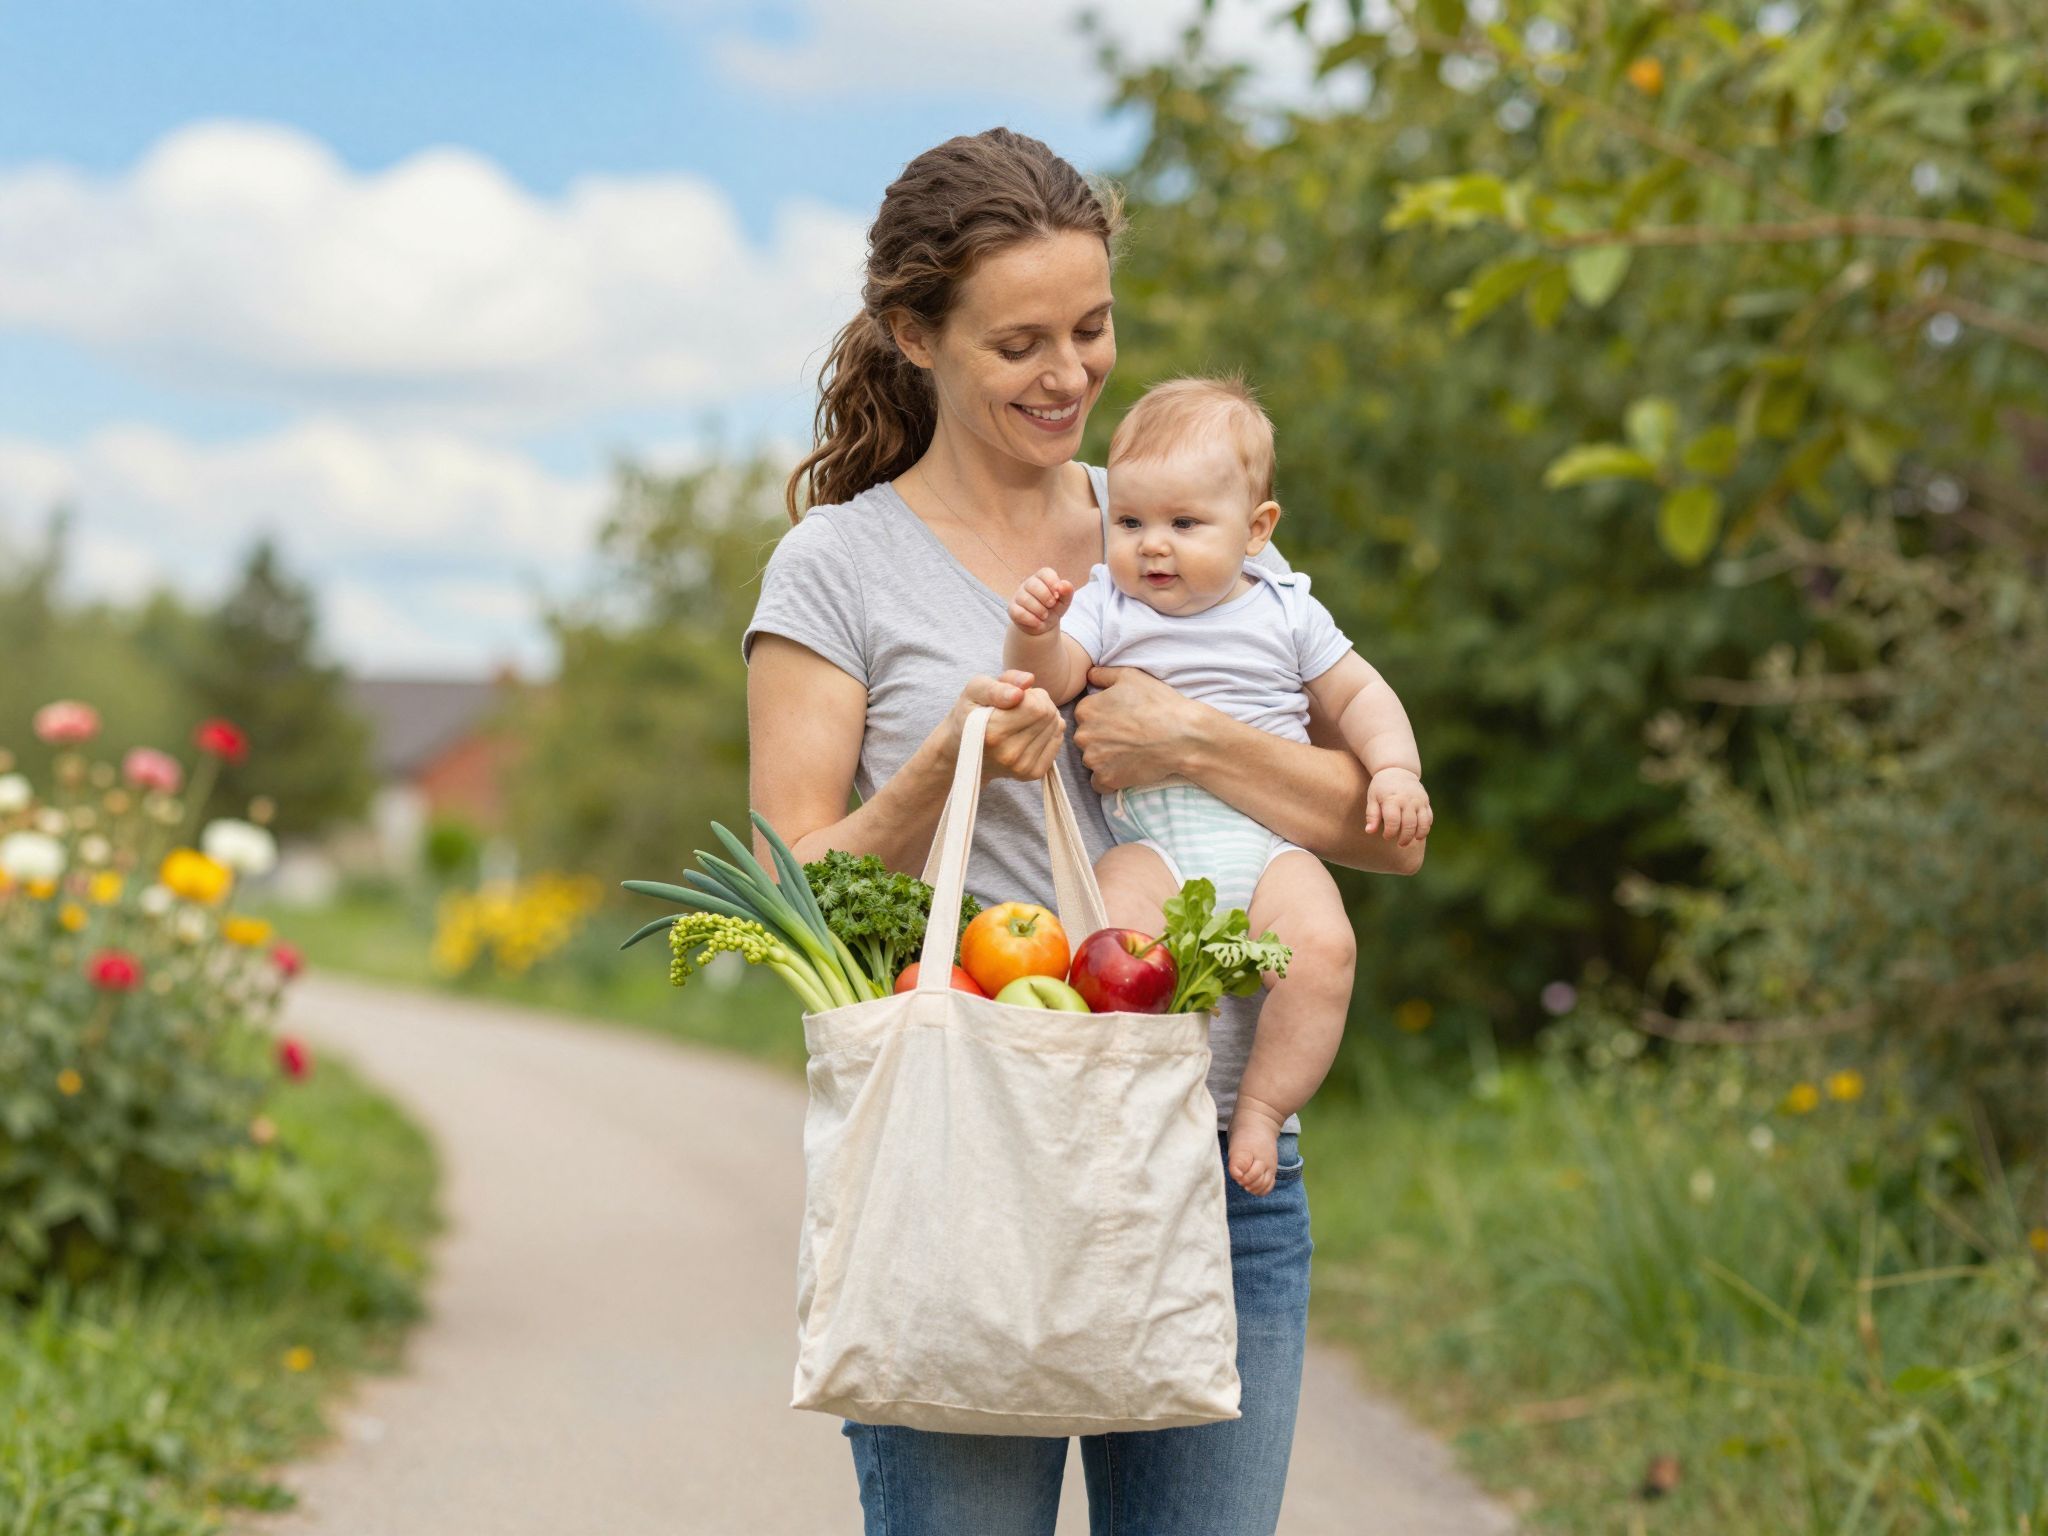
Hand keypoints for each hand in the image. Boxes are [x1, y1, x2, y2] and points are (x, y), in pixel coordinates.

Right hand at [951, 670, 1065, 783]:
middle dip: (1040, 703)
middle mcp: (1008, 754)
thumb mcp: (975, 690)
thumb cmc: (970, 714)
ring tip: (1024, 717)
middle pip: (1048, 715)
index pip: (1036, 706)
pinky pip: (1058, 741)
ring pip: (1056, 727)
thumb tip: (1028, 681)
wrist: (962, 751)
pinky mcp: (1033, 773)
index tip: (1016, 695)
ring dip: (1045, 716)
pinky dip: (1050, 730)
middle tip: (1021, 705)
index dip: (1030, 694)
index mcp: (992, 732)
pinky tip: (1031, 730)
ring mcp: (1022, 767)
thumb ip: (1000, 683)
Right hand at [1008, 566, 1073, 635]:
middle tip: (1051, 605)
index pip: (1045, 573)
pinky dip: (1031, 619)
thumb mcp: (1064, 601)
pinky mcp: (1012, 609)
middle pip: (1033, 584)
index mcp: (1042, 578)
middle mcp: (1028, 584)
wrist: (1042, 625)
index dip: (1053, 583)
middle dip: (1045, 597)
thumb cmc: (1053, 608)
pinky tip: (1037, 622)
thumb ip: (1067, 591)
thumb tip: (1063, 585)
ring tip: (1045, 615)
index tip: (1058, 595)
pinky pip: (1019, 612)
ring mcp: (1018, 596)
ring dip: (1039, 610)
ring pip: (1025, 599)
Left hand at [1071, 665, 1197, 791]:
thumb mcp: (1130, 676)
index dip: (1103, 717)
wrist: (1182, 735)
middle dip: (1101, 738)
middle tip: (1127, 736)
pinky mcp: (1107, 779)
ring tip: (1131, 751)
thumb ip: (1102, 674)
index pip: (1085, 715)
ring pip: (1092, 760)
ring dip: (1106, 758)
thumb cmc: (1158, 703)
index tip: (1121, 719)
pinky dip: (1110, 778)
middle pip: (1086, 738)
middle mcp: (1083, 735)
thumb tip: (1089, 675)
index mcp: (1085, 709)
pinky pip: (1100, 782)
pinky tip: (1127, 768)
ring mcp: (1094, 759)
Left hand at [1364, 767, 1431, 845]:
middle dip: (1405, 838)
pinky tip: (1419, 834)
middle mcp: (1407, 800)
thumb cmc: (1381, 787)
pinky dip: (1425, 828)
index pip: (1393, 822)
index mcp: (1392, 799)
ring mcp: (1419, 801)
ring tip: (1411, 841)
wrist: (1397, 770)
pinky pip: (1429, 818)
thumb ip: (1372, 815)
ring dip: (1418, 835)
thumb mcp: (1372, 798)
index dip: (1390, 833)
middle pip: (1409, 824)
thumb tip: (1370, 831)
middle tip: (1400, 844)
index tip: (1386, 836)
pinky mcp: (1426, 801)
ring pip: (1423, 823)